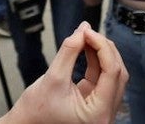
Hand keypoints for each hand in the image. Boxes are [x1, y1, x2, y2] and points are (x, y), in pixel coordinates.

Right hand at [0, 22, 127, 123]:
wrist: (27, 122)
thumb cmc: (37, 110)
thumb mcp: (53, 76)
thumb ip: (70, 51)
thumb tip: (83, 29)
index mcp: (99, 113)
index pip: (112, 73)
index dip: (102, 47)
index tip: (88, 32)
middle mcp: (106, 113)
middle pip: (117, 73)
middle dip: (104, 49)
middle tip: (88, 32)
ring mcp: (102, 108)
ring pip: (112, 73)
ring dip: (101, 53)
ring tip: (86, 37)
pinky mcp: (96, 101)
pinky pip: (102, 76)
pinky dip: (96, 60)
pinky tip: (87, 46)